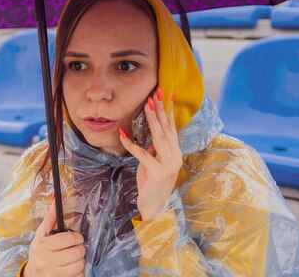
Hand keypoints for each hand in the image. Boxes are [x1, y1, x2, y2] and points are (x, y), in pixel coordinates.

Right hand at [23, 198, 85, 276]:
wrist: (32, 276)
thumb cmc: (39, 254)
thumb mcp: (41, 235)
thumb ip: (50, 218)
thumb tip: (55, 198)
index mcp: (42, 246)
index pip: (69, 238)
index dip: (77, 237)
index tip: (76, 238)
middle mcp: (46, 260)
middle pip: (78, 252)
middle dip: (80, 249)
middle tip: (75, 249)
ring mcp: (53, 274)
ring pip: (80, 265)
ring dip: (80, 262)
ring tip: (73, 260)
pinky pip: (80, 276)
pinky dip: (79, 273)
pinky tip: (71, 269)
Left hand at [119, 87, 181, 221]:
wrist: (155, 206)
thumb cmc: (153, 183)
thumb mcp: (154, 162)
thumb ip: (155, 149)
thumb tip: (151, 135)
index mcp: (175, 152)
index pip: (172, 127)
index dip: (169, 110)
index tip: (168, 94)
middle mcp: (175, 156)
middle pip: (167, 128)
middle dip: (161, 109)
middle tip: (156, 92)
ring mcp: (168, 164)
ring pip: (159, 138)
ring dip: (152, 120)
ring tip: (146, 105)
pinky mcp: (157, 173)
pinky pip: (142, 155)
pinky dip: (132, 144)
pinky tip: (123, 134)